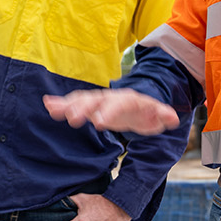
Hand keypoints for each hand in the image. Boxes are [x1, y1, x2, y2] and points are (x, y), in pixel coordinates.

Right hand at [43, 89, 178, 134]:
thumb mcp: (159, 115)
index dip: (109, 112)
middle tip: (72, 119)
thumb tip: (172, 118)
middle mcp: (111, 97)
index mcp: (129, 100)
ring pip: (83, 99)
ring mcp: (99, 100)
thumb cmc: (148, 113)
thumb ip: (164, 116)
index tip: (99, 123)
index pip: (119, 104)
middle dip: (84, 108)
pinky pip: (74, 102)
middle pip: (97, 100)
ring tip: (53, 110)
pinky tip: (48, 105)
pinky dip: (62, 103)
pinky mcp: (90, 106)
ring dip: (69, 104)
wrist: (139, 104)